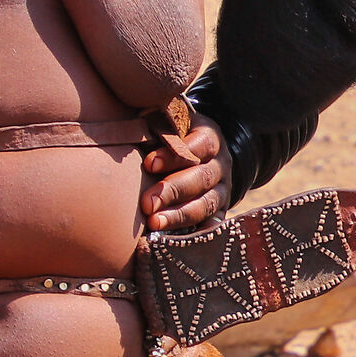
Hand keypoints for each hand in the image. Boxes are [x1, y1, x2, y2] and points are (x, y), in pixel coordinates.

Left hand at [142, 112, 226, 231]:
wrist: (203, 154)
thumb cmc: (173, 135)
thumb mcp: (170, 119)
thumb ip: (156, 115)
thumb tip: (132, 112)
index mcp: (210, 137)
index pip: (199, 145)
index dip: (175, 155)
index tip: (148, 164)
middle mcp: (221, 164)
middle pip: (202, 178)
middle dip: (173, 191)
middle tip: (146, 204)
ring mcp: (223, 190)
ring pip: (206, 204)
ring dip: (180, 215)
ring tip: (154, 224)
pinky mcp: (219, 212)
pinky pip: (211, 226)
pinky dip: (197, 235)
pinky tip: (177, 243)